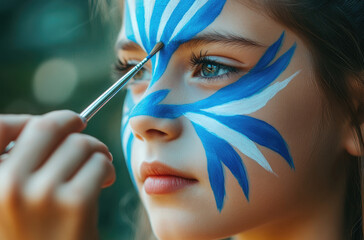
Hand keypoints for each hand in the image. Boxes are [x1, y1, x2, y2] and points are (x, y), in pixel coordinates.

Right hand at [0, 110, 114, 239]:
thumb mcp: (8, 200)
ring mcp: (40, 194)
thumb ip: (17, 164)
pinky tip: (103, 181)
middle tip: (82, 128)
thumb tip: (45, 124)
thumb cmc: (33, 233)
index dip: (26, 120)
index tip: (51, 125)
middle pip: (47, 127)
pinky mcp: (74, 204)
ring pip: (81, 143)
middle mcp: (6, 185)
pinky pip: (99, 163)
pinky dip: (106, 167)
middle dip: (72, 123)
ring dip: (95, 150)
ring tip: (97, 164)